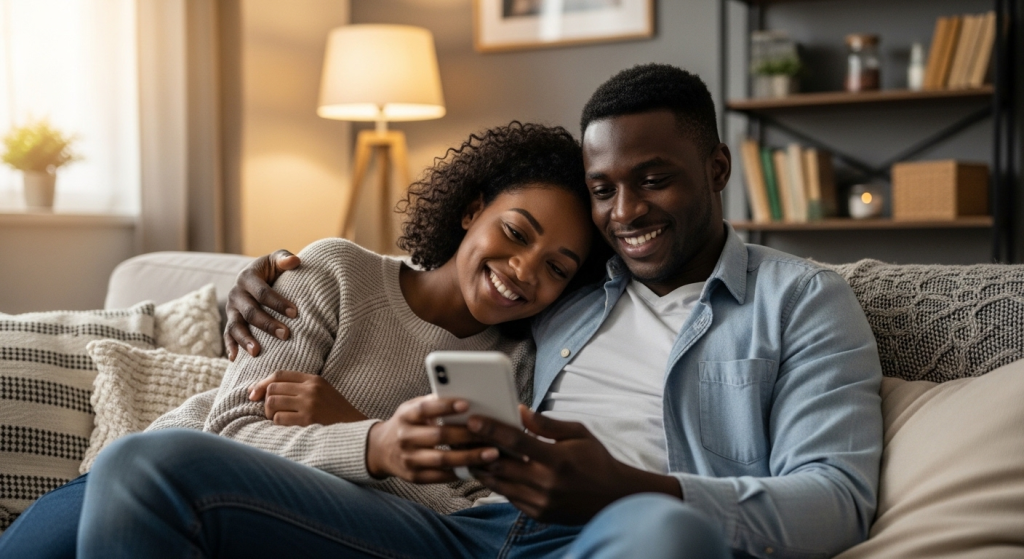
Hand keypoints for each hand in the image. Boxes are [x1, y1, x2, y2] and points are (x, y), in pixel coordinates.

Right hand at [225, 249, 300, 359]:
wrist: (257, 278)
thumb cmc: (272, 269)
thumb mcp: (277, 260)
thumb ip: (284, 258)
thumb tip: (295, 261)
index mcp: (247, 277)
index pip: (262, 292)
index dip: (278, 302)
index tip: (295, 313)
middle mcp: (236, 294)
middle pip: (250, 312)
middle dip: (267, 324)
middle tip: (286, 335)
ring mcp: (231, 309)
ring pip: (236, 326)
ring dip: (246, 339)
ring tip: (257, 352)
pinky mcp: (230, 321)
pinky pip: (227, 335)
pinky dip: (230, 347)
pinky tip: (235, 359)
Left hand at [248, 370, 367, 425]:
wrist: (358, 431)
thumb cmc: (336, 415)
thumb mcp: (323, 393)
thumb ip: (300, 388)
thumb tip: (265, 390)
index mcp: (314, 380)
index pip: (280, 374)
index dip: (262, 383)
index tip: (253, 394)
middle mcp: (311, 389)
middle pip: (273, 388)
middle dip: (265, 401)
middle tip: (271, 412)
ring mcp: (310, 404)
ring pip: (272, 403)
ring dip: (270, 414)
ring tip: (279, 419)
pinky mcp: (308, 420)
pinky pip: (279, 419)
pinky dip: (278, 424)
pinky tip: (287, 427)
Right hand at [366, 396, 500, 483]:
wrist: (381, 450)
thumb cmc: (408, 423)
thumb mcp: (413, 408)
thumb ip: (434, 403)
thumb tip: (465, 393)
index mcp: (406, 416)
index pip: (425, 409)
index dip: (445, 406)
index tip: (467, 404)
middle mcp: (405, 437)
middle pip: (439, 435)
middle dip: (467, 434)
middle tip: (491, 433)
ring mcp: (409, 459)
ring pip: (443, 459)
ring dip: (470, 457)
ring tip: (492, 453)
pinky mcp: (414, 477)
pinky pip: (441, 476)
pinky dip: (461, 472)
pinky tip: (479, 468)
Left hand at [468, 405, 682, 524]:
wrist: (613, 498)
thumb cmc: (596, 460)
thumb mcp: (578, 433)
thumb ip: (547, 425)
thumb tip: (520, 412)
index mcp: (557, 460)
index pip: (516, 442)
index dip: (491, 429)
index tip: (473, 420)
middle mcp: (546, 483)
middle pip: (500, 465)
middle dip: (478, 449)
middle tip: (462, 436)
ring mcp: (540, 502)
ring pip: (499, 483)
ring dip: (482, 468)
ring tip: (468, 452)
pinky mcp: (537, 514)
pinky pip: (509, 497)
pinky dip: (497, 483)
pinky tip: (490, 470)